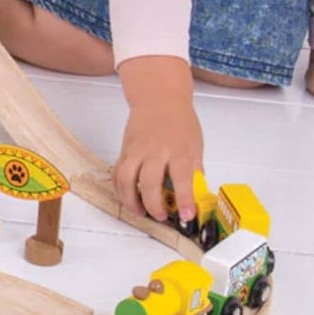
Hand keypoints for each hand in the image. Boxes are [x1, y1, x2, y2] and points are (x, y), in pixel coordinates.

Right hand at [114, 56, 204, 220]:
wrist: (159, 98)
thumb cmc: (180, 121)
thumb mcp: (195, 145)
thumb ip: (194, 170)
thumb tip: (195, 194)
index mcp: (179, 150)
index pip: (182, 178)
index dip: (184, 200)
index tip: (186, 216)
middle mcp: (157, 151)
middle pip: (149, 182)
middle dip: (153, 205)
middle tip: (160, 216)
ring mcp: (137, 151)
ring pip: (126, 179)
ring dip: (130, 200)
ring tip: (139, 211)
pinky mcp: (125, 151)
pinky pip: (117, 172)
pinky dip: (119, 188)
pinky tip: (128, 196)